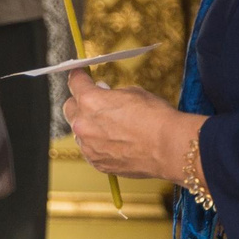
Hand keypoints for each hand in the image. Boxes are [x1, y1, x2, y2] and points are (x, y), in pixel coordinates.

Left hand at [63, 81, 203, 182]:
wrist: (168, 147)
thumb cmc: (155, 117)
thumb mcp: (133, 93)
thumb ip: (112, 94)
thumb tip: (105, 96)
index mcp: (91, 101)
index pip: (75, 83)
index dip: (78, 77)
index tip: (79, 75)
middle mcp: (83, 124)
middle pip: (69, 108)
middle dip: (80, 102)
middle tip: (96, 102)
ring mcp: (88, 146)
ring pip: (80, 131)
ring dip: (90, 126)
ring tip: (112, 126)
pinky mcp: (96, 163)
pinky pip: (90, 149)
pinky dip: (98, 143)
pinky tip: (116, 141)